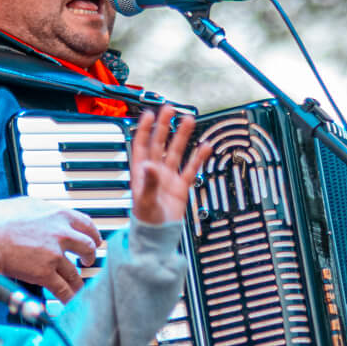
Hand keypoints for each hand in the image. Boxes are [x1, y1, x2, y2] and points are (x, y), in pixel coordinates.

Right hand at [0, 196, 101, 303]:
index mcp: (59, 215)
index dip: (94, 236)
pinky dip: (69, 297)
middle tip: (87, 262)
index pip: (87, 226)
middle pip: (88, 249)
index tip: (95, 241)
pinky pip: (63, 289)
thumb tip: (51, 216)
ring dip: (78, 282)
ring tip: (77, 286)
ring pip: (76, 273)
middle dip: (90, 257)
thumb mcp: (29, 204)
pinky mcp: (44, 273)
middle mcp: (62, 234)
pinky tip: (69, 301)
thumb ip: (46, 211)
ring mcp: (54, 255)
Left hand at [130, 104, 210, 225]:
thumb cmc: (146, 220)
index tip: (148, 114)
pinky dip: (197, 158)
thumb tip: (149, 165)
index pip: (141, 145)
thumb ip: (149, 182)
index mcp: (142, 172)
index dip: (143, 129)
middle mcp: (155, 171)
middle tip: (169, 109)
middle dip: (164, 126)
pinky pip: (190, 169)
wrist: (158, 236)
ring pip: (176, 152)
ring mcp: (168, 177)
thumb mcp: (145, 200)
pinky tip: (205, 147)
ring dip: (182, 137)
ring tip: (189, 121)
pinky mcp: (180, 186)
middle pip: (159, 143)